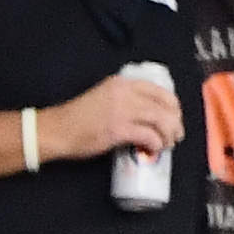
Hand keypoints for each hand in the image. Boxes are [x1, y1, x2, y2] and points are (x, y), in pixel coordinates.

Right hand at [52, 65, 182, 170]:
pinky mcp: (117, 129)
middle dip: (175, 123)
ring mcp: (121, 110)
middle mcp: (123, 93)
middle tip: (175, 135)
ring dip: (168, 135)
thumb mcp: (105, 98)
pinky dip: (156, 145)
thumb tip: (150, 115)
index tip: (174, 118)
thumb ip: (125, 100)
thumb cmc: (79, 118)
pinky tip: (152, 150)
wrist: (58, 130)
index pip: (160, 91)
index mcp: (121, 83)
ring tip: (166, 144)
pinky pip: (148, 136)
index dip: (173, 107)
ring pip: (161, 121)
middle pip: (165, 106)